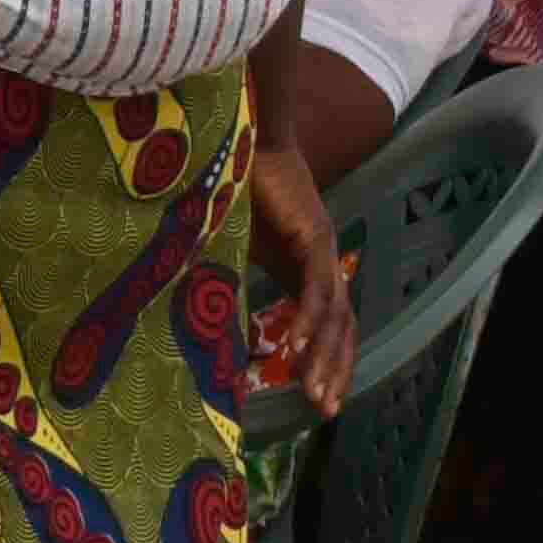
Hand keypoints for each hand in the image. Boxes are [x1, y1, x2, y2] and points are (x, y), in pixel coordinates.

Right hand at [244, 135, 360, 416]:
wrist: (242, 134)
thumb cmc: (232, 186)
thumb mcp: (230, 247)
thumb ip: (226, 280)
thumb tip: (200, 320)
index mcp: (304, 268)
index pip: (331, 324)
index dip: (330, 361)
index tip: (316, 400)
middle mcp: (321, 262)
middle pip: (342, 327)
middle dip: (335, 370)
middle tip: (323, 409)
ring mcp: (320, 247)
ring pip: (333, 314)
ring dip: (324, 355)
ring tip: (312, 392)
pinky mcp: (312, 232)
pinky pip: (314, 284)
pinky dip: (308, 317)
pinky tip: (296, 345)